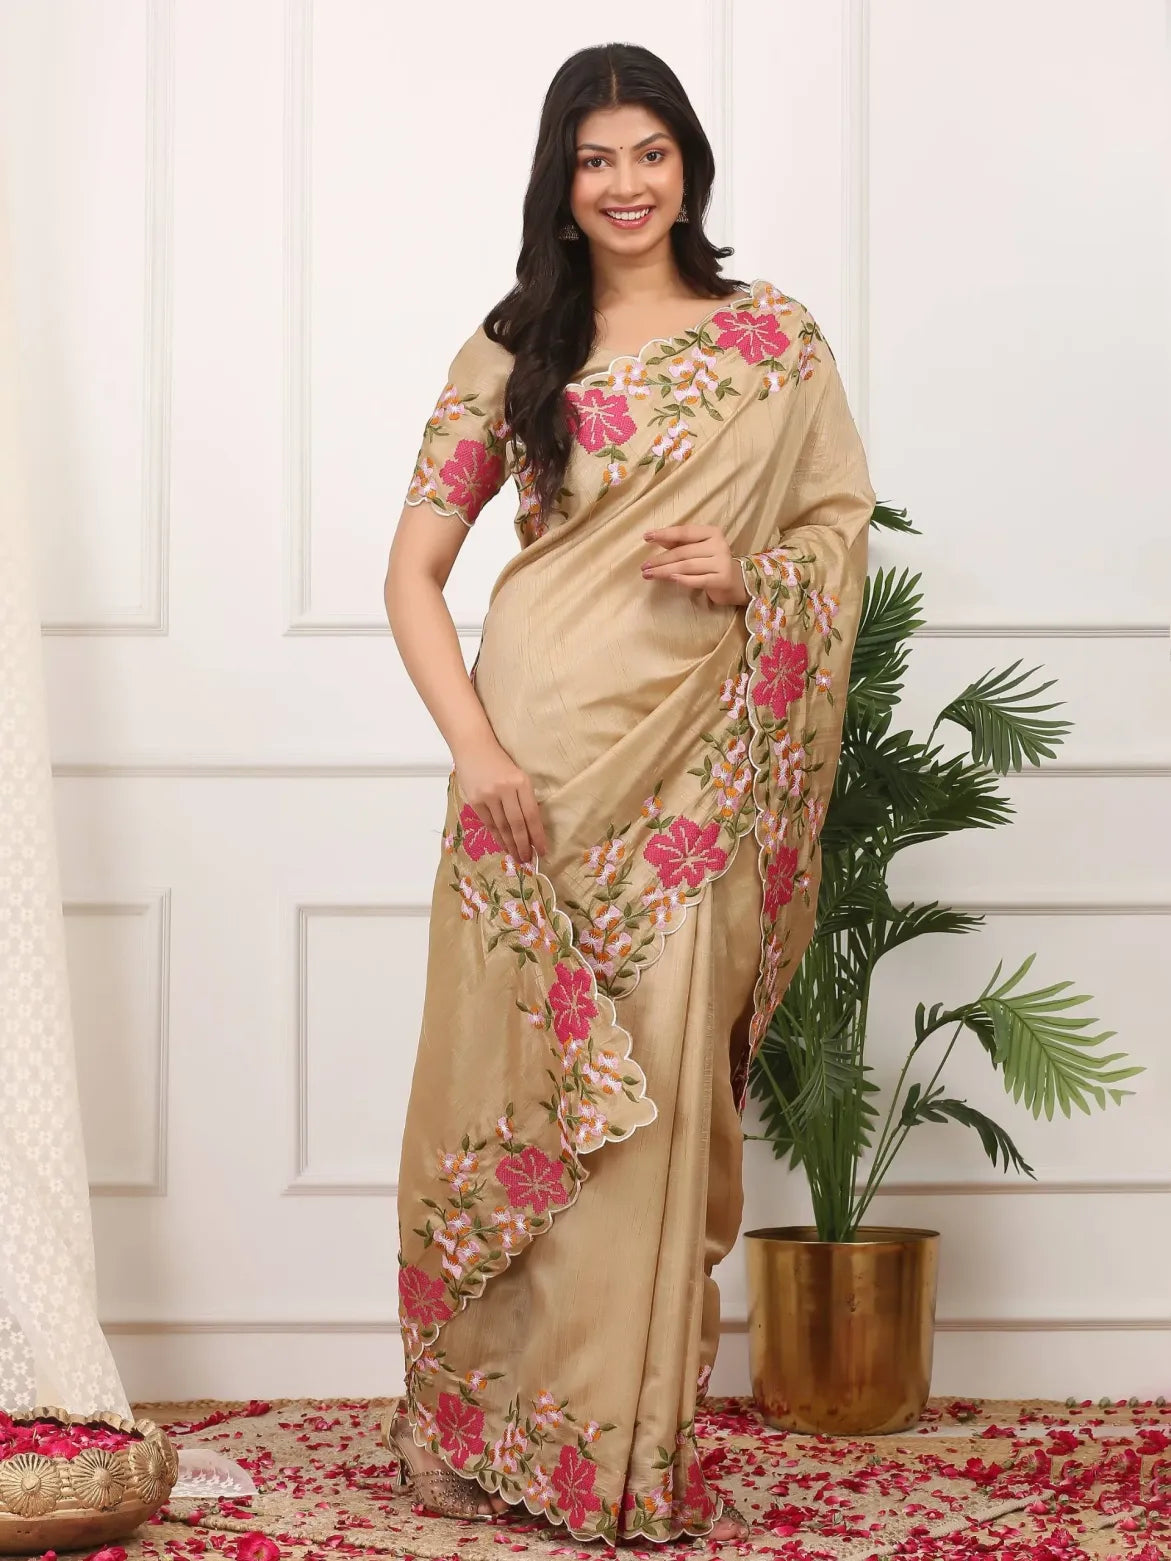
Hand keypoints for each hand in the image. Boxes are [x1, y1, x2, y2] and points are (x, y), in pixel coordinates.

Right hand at [452, 734, 548, 864]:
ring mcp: (488, 795)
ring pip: (501, 827)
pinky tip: (503, 845)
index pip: (531, 815)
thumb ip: (524, 797)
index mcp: (521, 782)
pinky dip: (497, 836)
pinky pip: (488, 823)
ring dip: (510, 844)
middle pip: (516, 824)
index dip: (537, 836)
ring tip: (517, 857)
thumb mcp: (518, 775)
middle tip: (528, 860)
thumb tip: (531, 826)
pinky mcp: (475, 800)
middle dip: (523, 845)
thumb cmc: (499, 760)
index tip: (543, 850)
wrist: (473, 746)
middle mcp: (505, 789)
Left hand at [641, 525, 749, 606]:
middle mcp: (719, 545)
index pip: (685, 532)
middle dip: (661, 559)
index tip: (646, 537)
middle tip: (644, 566)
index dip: (665, 534)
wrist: (735, 581)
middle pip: (683, 552)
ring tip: (649, 574)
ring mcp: (722, 562)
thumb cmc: (710, 562)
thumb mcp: (696, 548)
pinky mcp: (723, 579)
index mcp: (712, 532)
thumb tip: (654, 537)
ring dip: (665, 571)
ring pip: (688, 566)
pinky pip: (699, 580)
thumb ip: (677, 543)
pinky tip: (670, 579)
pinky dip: (683, 580)